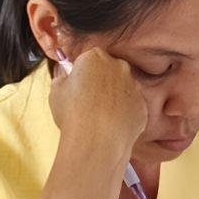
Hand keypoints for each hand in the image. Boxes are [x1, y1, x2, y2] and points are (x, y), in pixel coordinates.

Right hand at [46, 45, 145, 167]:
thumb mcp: (55, 92)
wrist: (97, 141)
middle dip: (100, 82)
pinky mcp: (143, 106)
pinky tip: (112, 126)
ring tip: (99, 118)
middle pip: (108, 70)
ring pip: (122, 88)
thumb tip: (66, 80)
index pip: (88, 59)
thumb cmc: (73, 114)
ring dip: (113, 98)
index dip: (81, 74)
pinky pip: (131, 107)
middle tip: (87, 102)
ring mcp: (134, 86)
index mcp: (94, 57)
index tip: (77, 86)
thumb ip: (63, 80)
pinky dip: (124, 114)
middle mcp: (118, 66)